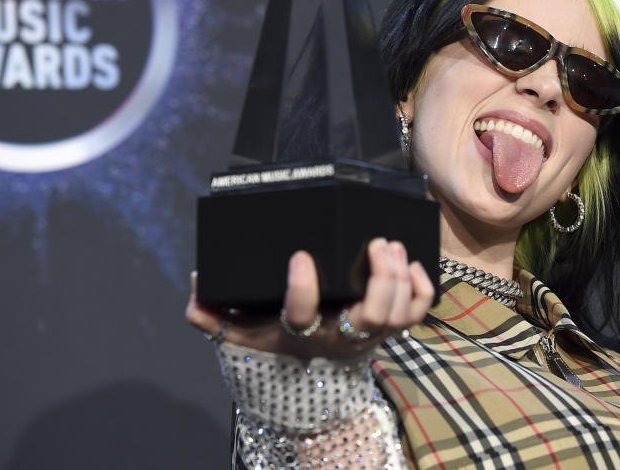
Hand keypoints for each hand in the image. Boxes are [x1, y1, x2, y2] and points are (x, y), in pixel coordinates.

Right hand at [185, 237, 434, 358]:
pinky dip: (423, 289)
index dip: (303, 288)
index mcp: (302, 333)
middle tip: (375, 242)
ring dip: (401, 278)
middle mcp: (341, 336)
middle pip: (373, 315)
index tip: (301, 257)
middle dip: (381, 278)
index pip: (303, 315)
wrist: (306, 378)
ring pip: (399, 314)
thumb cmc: (274, 342)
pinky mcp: (390, 329)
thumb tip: (196, 287)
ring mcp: (370, 335)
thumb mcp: (239, 333)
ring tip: (391, 244)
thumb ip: (211, 315)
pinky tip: (414, 263)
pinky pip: (417, 314)